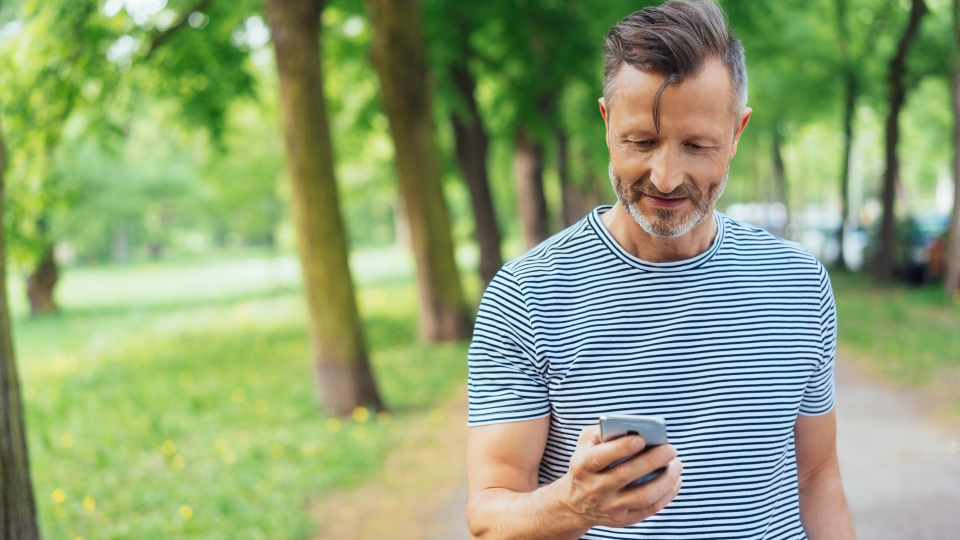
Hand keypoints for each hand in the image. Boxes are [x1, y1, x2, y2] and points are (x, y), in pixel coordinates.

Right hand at [557, 424, 682, 528]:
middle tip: (671, 449)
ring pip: (643, 496)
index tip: (641, 438)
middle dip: (652, 460)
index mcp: (583, 466)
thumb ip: (604, 430)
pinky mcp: (623, 519)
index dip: (621, 447)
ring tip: (677, 464)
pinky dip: (667, 494)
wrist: (577, 502)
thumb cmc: (588, 463)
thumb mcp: (585, 442)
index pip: (600, 457)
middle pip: (625, 475)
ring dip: (665, 479)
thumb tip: (632, 426)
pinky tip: (675, 480)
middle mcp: (594, 488)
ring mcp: (609, 507)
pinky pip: (650, 509)